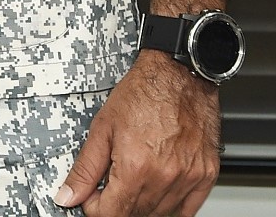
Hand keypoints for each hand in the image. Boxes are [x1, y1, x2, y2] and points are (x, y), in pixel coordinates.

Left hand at [56, 55, 220, 216]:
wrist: (179, 74)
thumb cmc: (144, 93)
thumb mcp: (102, 128)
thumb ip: (85, 168)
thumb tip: (68, 195)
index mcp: (136, 167)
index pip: (111, 213)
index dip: (95, 207)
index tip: (92, 195)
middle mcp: (164, 176)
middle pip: (135, 214)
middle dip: (117, 203)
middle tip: (111, 182)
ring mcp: (188, 177)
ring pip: (160, 213)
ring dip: (142, 204)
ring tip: (135, 177)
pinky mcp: (206, 174)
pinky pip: (188, 209)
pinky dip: (171, 206)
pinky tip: (158, 189)